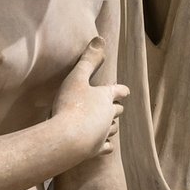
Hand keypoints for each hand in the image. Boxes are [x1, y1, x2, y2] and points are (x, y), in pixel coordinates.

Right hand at [53, 38, 128, 158]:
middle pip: (117, 111)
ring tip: (107, 123)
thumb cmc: (70, 105)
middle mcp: (109, 116)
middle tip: (113, 106)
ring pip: (113, 128)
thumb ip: (88, 59)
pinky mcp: (96, 150)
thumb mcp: (77, 77)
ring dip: (111, 124)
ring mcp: (104, 134)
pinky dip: (107, 144)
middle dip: (116, 107)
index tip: (124, 91)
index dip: (121, 90)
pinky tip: (105, 145)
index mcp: (106, 98)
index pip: (118, 91)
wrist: (66, 139)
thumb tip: (100, 39)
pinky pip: (107, 147)